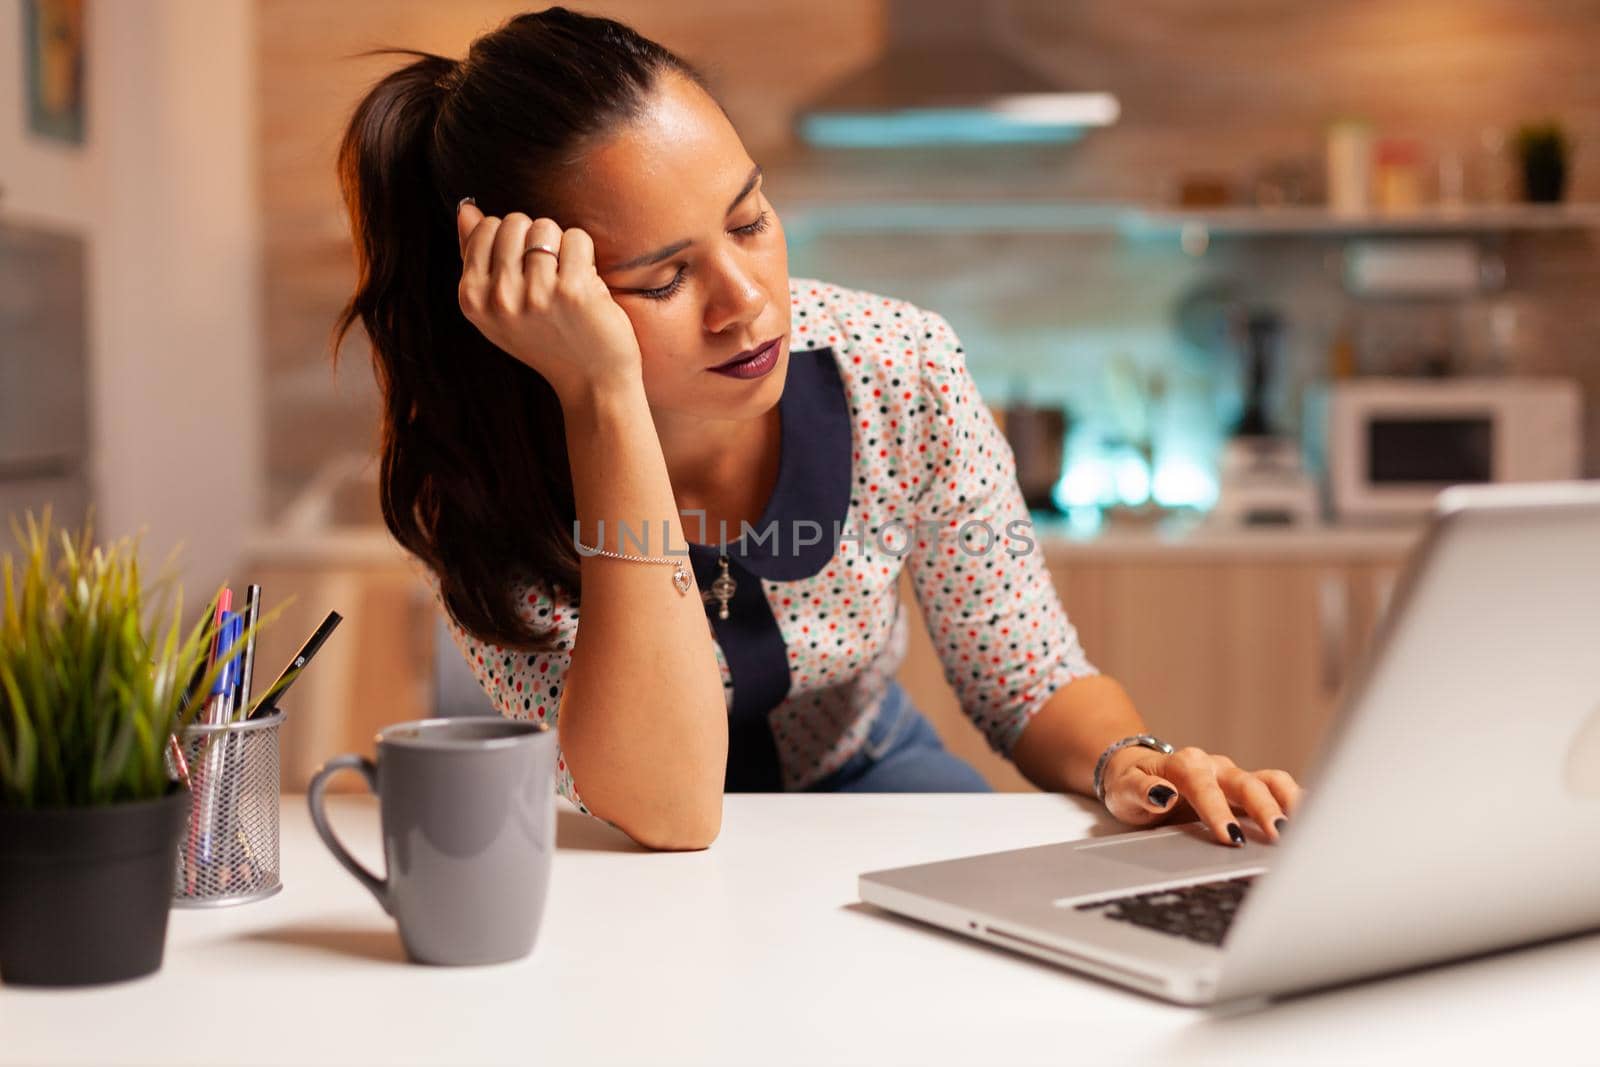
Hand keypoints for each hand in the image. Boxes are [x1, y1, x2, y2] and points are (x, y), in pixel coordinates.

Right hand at [454, 201, 643, 402]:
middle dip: (536, 239)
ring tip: (566, 282)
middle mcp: (498, 298)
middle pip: (515, 222)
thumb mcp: (498, 306)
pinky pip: (577, 238)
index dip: (512, 240)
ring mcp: (534, 295)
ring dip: (563, 248)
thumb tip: (466, 209)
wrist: (591, 383)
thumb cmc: (548, 339)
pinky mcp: (572, 291)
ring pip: (546, 227)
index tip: (525, 271)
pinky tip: (586, 286)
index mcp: (471, 298)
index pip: (486, 228)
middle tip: (549, 277)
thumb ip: (477, 255)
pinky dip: (586, 255)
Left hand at [1099, 745, 1303, 846]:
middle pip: (1247, 783)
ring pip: (1270, 782)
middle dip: (1265, 809)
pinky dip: (1297, 802)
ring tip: (1307, 829)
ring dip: (1290, 803)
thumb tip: (1162, 794)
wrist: (1137, 775)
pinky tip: (1317, 821)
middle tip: (1281, 837)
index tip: (1229, 837)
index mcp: (1185, 765)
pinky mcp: (1247, 790)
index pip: (1204, 786)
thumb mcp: (1123, 790)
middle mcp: (1215, 768)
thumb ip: (1140, 792)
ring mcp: (1234, 778)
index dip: (1218, 810)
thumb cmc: (1131, 785)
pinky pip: (1278, 790)